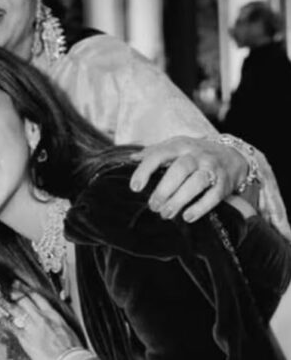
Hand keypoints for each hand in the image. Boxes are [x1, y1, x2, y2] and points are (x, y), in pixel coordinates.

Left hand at [0, 290, 82, 359]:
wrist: (68, 358)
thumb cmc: (70, 347)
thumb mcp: (65, 328)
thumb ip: (55, 321)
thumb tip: (50, 319)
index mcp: (52, 314)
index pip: (36, 296)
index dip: (25, 289)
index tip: (18, 285)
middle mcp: (41, 317)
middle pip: (24, 300)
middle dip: (14, 293)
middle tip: (8, 290)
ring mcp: (32, 326)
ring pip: (15, 310)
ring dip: (6, 304)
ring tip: (0, 301)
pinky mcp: (25, 337)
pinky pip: (12, 326)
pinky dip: (5, 322)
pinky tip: (1, 320)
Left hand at [129, 136, 246, 221]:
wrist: (233, 155)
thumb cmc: (195, 153)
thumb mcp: (175, 146)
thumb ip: (154, 152)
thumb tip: (131, 158)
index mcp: (180, 145)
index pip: (159, 155)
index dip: (145, 171)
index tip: (135, 187)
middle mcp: (197, 155)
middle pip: (180, 170)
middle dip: (164, 190)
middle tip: (153, 206)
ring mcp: (212, 168)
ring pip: (197, 183)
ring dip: (179, 200)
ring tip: (166, 214)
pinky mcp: (224, 183)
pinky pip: (213, 196)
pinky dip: (200, 208)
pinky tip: (187, 217)